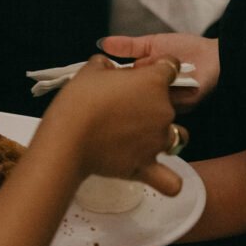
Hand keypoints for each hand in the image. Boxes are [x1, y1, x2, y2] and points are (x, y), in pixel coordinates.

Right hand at [39, 55, 182, 195]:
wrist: (68, 139)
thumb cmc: (78, 100)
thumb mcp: (90, 70)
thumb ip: (105, 65)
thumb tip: (108, 68)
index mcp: (153, 82)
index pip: (171, 67)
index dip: (158, 67)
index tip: (142, 73)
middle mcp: (164, 110)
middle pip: (170, 102)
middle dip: (152, 103)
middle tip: (123, 107)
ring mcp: (159, 140)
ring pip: (177, 137)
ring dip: (162, 134)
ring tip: (138, 137)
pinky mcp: (147, 166)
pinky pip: (170, 180)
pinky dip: (168, 179)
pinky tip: (155, 171)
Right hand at [97, 33, 218, 111]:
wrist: (217, 54)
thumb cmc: (186, 48)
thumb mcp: (151, 44)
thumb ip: (128, 46)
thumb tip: (101, 43)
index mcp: (144, 83)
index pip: (122, 87)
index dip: (111, 81)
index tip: (99, 74)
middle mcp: (153, 97)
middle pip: (131, 96)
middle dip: (127, 83)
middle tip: (128, 69)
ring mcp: (167, 104)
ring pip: (148, 100)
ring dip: (148, 85)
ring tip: (153, 67)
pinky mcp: (183, 107)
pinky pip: (167, 100)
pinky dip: (167, 86)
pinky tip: (171, 74)